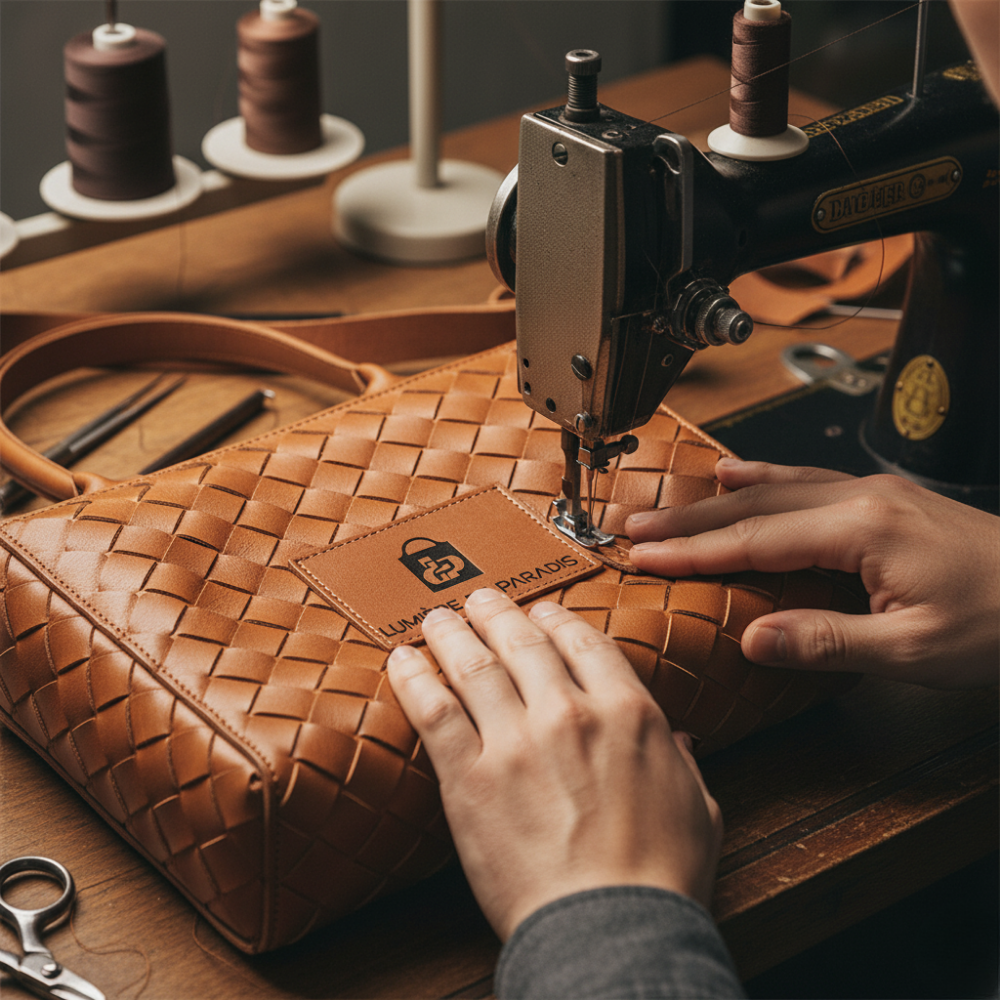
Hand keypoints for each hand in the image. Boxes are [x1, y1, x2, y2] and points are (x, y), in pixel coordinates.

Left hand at [386, 589, 721, 941]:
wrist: (612, 931)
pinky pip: (434, 711)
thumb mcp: (699, 809)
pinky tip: (403, 661)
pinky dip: (414, 679)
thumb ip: (685, 763)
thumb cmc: (660, 878)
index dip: (555, 620)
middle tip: (479, 599)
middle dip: (497, 613)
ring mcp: (516, 741)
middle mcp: (569, 712)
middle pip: (522, 642)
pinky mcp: (469, 777)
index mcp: (628, 712)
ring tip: (436, 618)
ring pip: (474, 664)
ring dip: (451, 633)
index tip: (539, 612)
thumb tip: (680, 740)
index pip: (583, 642)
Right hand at [627, 459, 999, 688]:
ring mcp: (874, 493)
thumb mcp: (914, 650)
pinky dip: (766, 478)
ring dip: (718, 499)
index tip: (645, 558)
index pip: (755, 540)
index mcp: (863, 530)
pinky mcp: (885, 500)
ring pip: (777, 486)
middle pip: (755, 504)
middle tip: (637, 530)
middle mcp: (863, 498)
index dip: (694, 552)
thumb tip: (754, 639)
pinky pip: (807, 480)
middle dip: (690, 520)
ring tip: (671, 506)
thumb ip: (827, 642)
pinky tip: (743, 473)